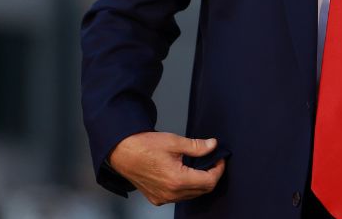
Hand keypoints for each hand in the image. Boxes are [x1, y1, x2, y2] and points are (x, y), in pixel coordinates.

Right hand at [108, 131, 225, 204]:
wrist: (122, 152)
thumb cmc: (144, 146)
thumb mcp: (174, 142)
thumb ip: (197, 146)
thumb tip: (213, 146)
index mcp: (177, 180)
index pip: (209, 181)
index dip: (219, 169)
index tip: (219, 159)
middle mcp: (170, 193)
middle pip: (202, 190)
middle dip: (211, 176)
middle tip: (211, 161)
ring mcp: (163, 198)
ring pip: (191, 195)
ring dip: (199, 182)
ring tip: (198, 166)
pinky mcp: (157, 198)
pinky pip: (179, 197)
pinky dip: (186, 187)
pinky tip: (184, 174)